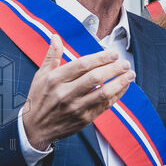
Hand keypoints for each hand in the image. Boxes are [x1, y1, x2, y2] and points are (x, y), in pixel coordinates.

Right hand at [20, 35, 134, 149]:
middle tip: (125, 63)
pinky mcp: (84, 119)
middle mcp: (65, 93)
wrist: (35, 129)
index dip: (100, 58)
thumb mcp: (40, 75)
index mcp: (55, 80)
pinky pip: (104, 106)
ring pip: (103, 93)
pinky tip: (123, 87)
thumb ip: (52, 55)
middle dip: (114, 69)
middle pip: (95, 78)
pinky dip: (116, 96)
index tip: (113, 54)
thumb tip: (56, 37)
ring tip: (130, 74)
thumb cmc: (39, 99)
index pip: (82, 65)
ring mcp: (76, 108)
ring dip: (120, 83)